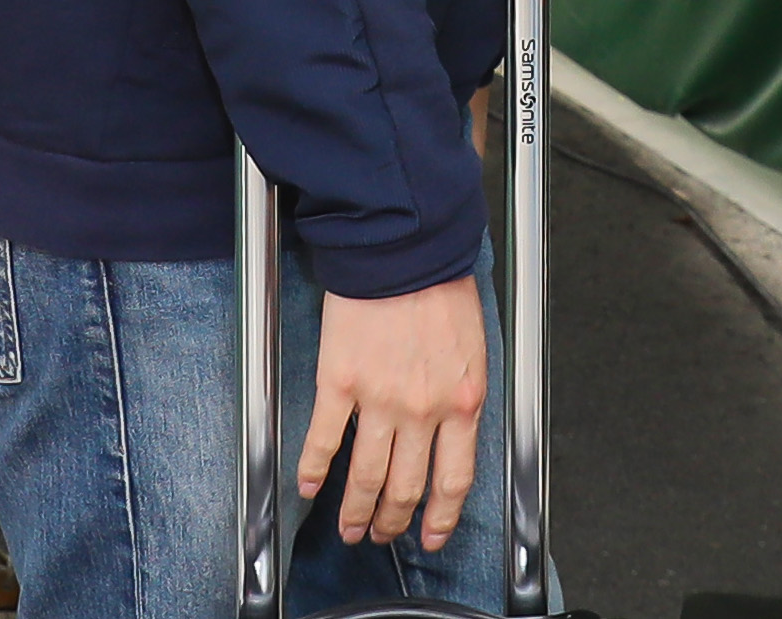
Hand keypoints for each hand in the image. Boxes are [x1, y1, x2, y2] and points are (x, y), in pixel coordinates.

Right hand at [301, 275, 486, 553]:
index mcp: (462, 401)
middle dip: (392, 520)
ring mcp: (379, 399)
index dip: (441, 517)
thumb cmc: (439, 284)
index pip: (454, 479)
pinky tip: (309, 486)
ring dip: (356, 510)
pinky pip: (325, 439)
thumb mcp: (472, 349)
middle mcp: (423, 410)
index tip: (430, 535)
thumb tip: (453, 430)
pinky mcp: (340, 381)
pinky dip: (314, 469)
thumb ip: (462, 394)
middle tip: (381, 536)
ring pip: (367, 475)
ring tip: (349, 527)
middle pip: (406, 486)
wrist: (404, 245)